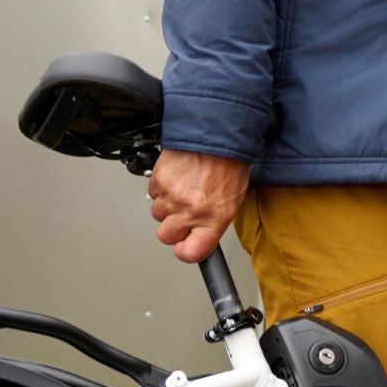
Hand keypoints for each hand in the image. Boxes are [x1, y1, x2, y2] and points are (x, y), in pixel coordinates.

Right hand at [147, 148, 251, 263]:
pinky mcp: (159, 180)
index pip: (191, 253)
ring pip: (157, 214)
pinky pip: (153, 193)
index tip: (185, 248)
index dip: (185, 252)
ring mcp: (173, 196)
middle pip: (166, 236)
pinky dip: (162, 188)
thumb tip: (202, 234)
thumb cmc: (229, 164)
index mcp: (214, 218)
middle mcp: (191, 210)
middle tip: (182, 214)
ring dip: (167, 206)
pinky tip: (177, 178)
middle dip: (172, 228)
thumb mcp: (233, 199)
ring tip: (183, 190)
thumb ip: (214, 221)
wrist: (216, 133)